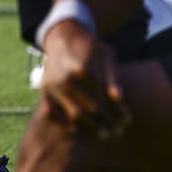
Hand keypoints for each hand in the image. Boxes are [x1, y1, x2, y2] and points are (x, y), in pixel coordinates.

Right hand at [40, 22, 130, 138]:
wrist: (62, 37)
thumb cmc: (90, 47)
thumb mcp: (107, 56)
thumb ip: (113, 76)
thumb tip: (118, 98)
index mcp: (82, 69)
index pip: (103, 98)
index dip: (117, 112)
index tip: (127, 121)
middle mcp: (65, 79)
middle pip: (90, 110)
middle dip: (106, 123)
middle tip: (118, 131)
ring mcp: (52, 85)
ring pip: (73, 115)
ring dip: (90, 127)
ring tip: (104, 134)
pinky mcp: (44, 90)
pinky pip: (54, 113)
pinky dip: (67, 123)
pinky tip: (80, 129)